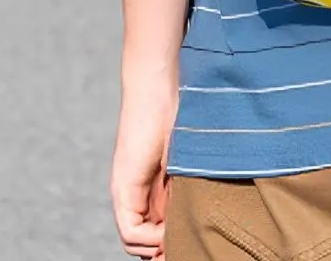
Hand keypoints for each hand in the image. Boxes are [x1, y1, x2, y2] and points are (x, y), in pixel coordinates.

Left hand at [111, 71, 178, 258]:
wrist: (159, 85)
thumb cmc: (181, 110)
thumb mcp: (189, 156)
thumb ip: (189, 180)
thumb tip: (205, 209)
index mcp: (151, 186)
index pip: (154, 229)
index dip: (170, 241)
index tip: (193, 241)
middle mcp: (134, 192)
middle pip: (143, 240)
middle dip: (164, 249)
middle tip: (187, 249)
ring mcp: (126, 191)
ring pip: (134, 240)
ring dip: (157, 247)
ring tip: (178, 238)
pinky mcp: (124, 186)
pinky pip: (130, 231)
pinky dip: (149, 239)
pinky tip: (167, 230)